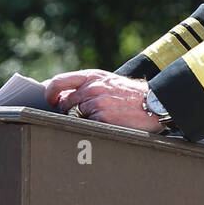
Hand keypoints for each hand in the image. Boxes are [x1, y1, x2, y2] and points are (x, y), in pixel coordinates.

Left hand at [43, 69, 161, 131]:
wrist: (154, 102)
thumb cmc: (129, 94)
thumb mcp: (107, 81)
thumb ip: (85, 85)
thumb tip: (60, 97)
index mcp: (92, 76)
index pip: (59, 81)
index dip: (49, 93)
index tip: (50, 101)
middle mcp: (92, 88)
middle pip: (64, 103)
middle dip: (68, 111)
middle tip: (82, 115)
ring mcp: (97, 103)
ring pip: (74, 116)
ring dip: (81, 121)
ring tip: (100, 119)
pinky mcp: (103, 119)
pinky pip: (87, 126)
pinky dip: (93, 128)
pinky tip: (106, 125)